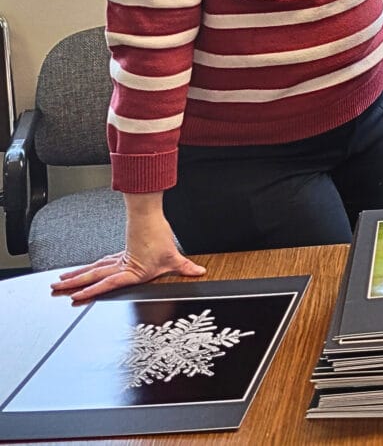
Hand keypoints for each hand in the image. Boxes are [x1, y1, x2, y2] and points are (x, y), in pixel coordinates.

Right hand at [49, 200, 204, 303]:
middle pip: (93, 275)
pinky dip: (91, 267)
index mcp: (131, 270)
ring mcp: (119, 257)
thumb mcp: (173, 256)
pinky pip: (101, 261)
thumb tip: (199, 271)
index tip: (76, 297)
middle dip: (74, 284)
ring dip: (77, 275)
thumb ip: (185, 266)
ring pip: (93, 268)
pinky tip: (86, 270)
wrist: (149, 214)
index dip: (92, 291)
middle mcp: (121, 264)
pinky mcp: (122, 251)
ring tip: (60, 282)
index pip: (108, 283)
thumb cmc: (158, 234)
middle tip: (55, 289)